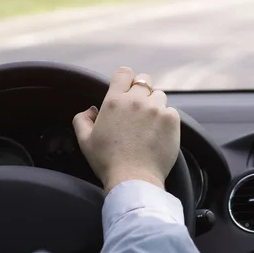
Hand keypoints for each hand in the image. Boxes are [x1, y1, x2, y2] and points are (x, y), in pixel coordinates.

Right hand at [73, 67, 180, 193]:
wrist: (133, 179)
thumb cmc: (108, 162)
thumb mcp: (85, 141)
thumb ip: (82, 119)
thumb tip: (91, 110)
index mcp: (114, 101)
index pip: (124, 73)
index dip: (126, 79)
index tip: (127, 89)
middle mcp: (136, 100)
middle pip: (144, 81)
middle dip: (142, 91)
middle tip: (139, 111)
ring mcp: (155, 109)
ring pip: (159, 96)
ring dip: (155, 106)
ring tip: (149, 126)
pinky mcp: (171, 119)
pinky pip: (171, 111)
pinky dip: (166, 120)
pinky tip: (158, 135)